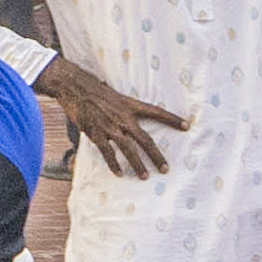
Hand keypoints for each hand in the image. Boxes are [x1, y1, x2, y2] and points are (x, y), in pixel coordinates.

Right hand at [37, 58, 186, 182]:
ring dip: (138, 164)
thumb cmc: (93, 90)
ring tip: (145, 176)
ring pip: (128, 148)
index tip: (187, 125)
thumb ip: (123, 110)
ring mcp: (110, 126)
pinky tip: (119, 173)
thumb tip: (129, 121)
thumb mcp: (114, 96)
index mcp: (129, 105)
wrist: (74, 86)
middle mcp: (123, 117)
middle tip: (165, 169)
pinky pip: (107, 152)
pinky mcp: (96, 132)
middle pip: (145, 139)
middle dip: (156, 155)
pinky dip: (114, 164)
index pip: (156, 111)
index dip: (172, 118)